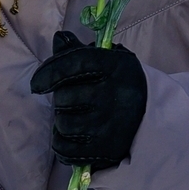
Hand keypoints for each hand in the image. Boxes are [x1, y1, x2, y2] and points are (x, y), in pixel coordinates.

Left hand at [30, 31, 147, 171]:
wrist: (152, 117)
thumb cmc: (121, 85)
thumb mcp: (107, 61)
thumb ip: (79, 52)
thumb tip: (59, 39)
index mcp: (116, 67)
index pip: (75, 63)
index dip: (50, 71)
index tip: (36, 84)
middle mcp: (115, 96)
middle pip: (64, 97)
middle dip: (61, 99)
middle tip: (73, 100)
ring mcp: (111, 126)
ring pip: (63, 124)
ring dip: (62, 122)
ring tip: (75, 117)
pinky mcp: (107, 150)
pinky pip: (66, 150)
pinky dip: (62, 144)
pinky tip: (71, 137)